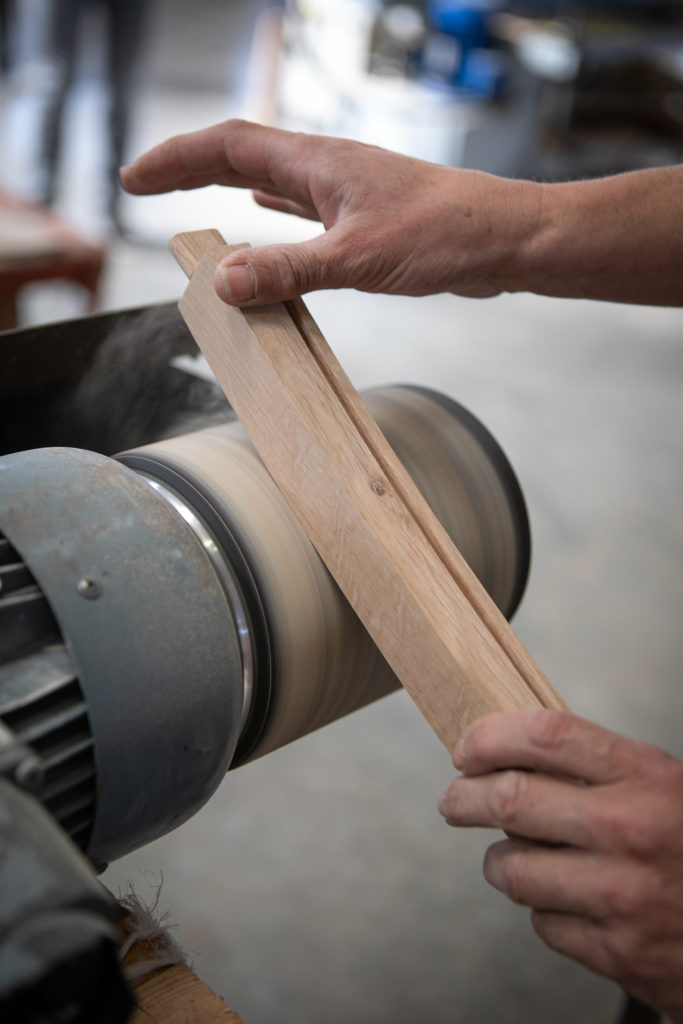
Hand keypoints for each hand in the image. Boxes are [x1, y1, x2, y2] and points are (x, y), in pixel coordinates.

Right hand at [120, 118, 538, 306]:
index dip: (177, 160)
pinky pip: (302, 207)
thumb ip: (289, 270)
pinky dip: (271, 211)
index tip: (136, 179)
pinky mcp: (364, 219)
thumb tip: (221, 281)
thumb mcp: (358, 259)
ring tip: (190, 196)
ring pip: (271, 180)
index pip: (229, 148)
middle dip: (189, 168)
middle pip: (241, 155)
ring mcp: (346, 193)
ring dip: (225, 186)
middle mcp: (327, 170)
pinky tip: (264, 217)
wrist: (505, 240)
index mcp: (318, 165)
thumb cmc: (445, 236)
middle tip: (146, 186)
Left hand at [438, 708, 682, 1020]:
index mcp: (647, 777)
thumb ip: (593, 769)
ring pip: (514, 868)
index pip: (546, 735)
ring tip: (510, 858)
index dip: (491, 737)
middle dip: (465, 798)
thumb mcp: (661, 786)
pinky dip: (543, 910)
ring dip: (500, 862)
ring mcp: (623, 895)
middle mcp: (633, 831)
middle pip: (510, 800)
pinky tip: (563, 900)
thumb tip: (507, 755)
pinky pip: (543, 922)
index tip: (468, 749)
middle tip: (454, 801)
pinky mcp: (618, 952)